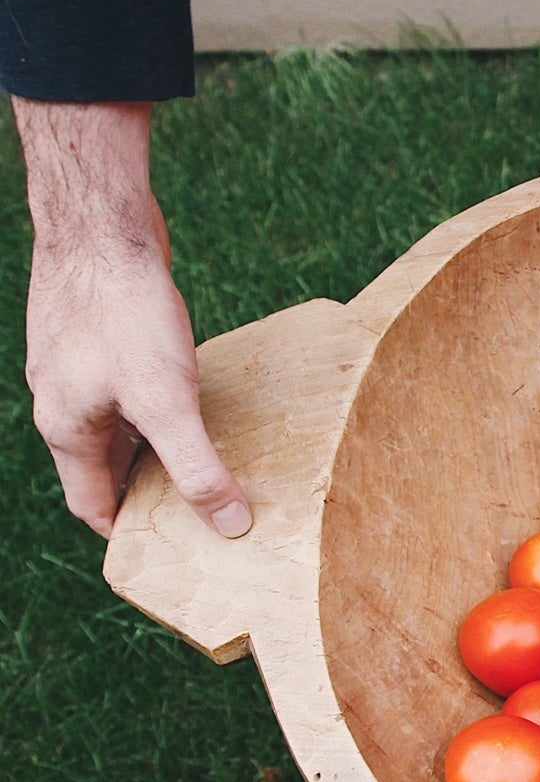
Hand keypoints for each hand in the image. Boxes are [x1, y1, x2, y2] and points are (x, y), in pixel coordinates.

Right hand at [13, 98, 248, 539]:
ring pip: (123, 429)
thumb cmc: (123, 313)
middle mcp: (65, 403)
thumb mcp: (166, 403)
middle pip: (109, 470)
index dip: (132, 535)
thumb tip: (232, 527)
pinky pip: (134, 392)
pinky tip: (203, 407)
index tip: (178, 555)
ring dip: (163, 451)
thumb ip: (196, 468)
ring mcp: (82, 368)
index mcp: (67, 430)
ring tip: (217, 470)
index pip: (94, 506)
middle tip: (210, 517)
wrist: (103, 226)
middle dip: (154, 494)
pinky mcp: (104, 337)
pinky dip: (165, 410)